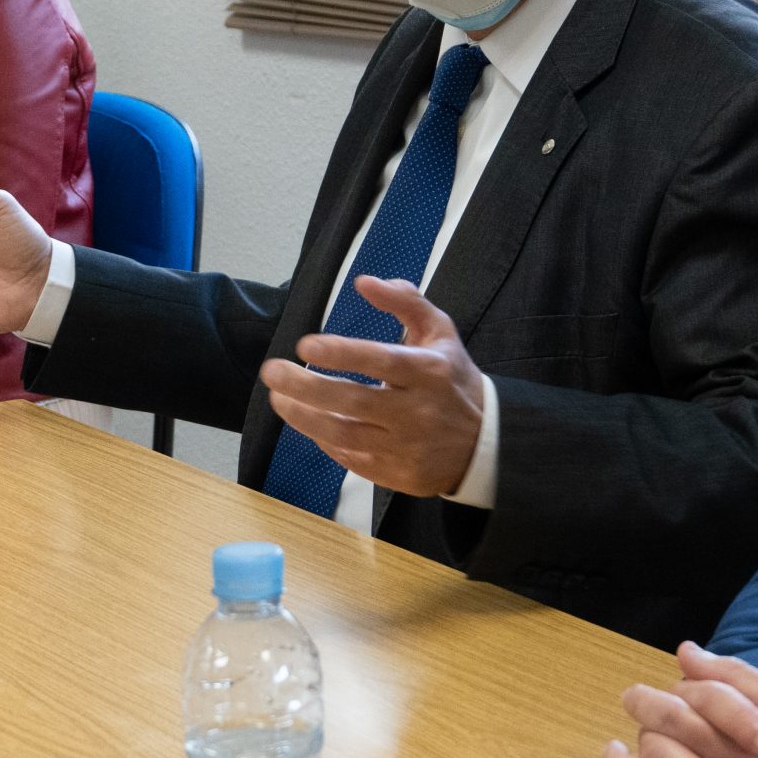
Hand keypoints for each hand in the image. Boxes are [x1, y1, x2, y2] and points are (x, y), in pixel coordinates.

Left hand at [256, 277, 486, 495]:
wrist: (485, 443)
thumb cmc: (452, 378)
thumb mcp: (440, 332)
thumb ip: (404, 301)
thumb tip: (363, 282)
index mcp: (430, 371)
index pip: (381, 360)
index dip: (341, 353)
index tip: (304, 344)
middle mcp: (418, 411)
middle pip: (353, 401)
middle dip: (305, 386)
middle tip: (272, 372)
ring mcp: (407, 447)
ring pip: (345, 435)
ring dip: (304, 417)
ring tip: (278, 399)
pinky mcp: (398, 475)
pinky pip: (351, 460)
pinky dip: (325, 442)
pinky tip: (308, 423)